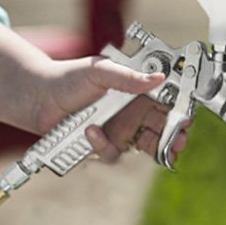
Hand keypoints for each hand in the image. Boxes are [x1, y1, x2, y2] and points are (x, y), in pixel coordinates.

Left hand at [33, 55, 190, 165]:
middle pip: (162, 129)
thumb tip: (159, 78)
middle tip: (179, 142)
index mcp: (135, 90)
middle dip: (173, 138)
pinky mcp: (101, 146)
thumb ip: (128, 77)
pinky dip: (103, 145)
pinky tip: (91, 131)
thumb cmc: (68, 78)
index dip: (179, 112)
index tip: (187, 118)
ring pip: (143, 146)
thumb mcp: (101, 71)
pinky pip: (112, 153)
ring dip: (150, 147)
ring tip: (150, 143)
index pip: (165, 103)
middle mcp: (130, 112)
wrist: (38, 98)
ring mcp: (117, 130)